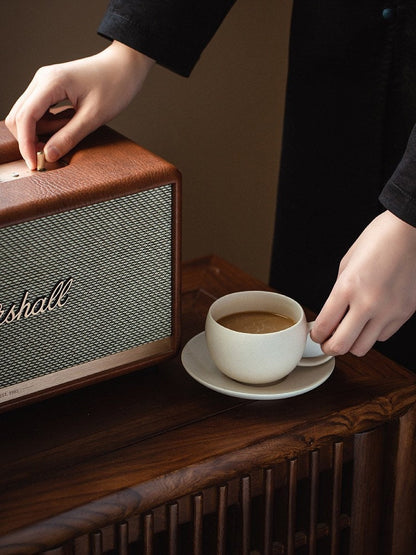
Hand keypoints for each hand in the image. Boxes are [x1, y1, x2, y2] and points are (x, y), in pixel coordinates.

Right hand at [5, 41, 154, 168]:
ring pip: (27, 116)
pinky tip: (69, 123)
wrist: (125, 66)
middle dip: (31, 139)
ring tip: (72, 128)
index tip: (34, 164)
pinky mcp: (50, 88)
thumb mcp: (93, 117)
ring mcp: (44, 83)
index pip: (25, 118)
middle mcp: (41, 80)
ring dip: (44, 131)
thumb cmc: (115, 85)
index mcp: (50, 83)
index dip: (26, 144)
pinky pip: (39, 112)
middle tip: (55, 149)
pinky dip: (49, 124)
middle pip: (19, 117)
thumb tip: (48, 155)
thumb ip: (69, 137)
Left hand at [311, 211, 415, 356]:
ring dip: (352, 344)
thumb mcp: (346, 264)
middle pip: (341, 346)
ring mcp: (389, 311)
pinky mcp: (405, 313)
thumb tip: (332, 315)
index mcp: (347, 287)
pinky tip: (370, 322)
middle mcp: (368, 303)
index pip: (324, 326)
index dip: (316, 335)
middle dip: (329, 347)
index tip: (316, 334)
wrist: (409, 231)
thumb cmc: (377, 240)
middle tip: (327, 343)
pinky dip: (373, 334)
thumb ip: (338, 293)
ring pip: (363, 347)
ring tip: (349, 333)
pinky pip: (383, 336)